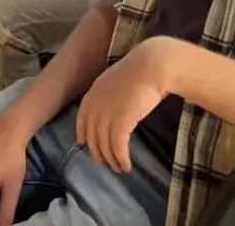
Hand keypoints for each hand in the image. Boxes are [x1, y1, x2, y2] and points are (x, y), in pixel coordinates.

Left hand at [75, 38, 178, 173]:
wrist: (152, 65)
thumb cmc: (141, 69)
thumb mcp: (119, 80)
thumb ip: (112, 93)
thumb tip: (114, 106)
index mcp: (94, 91)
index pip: (82, 117)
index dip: (82, 131)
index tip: (83, 143)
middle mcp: (96, 104)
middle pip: (92, 134)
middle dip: (97, 150)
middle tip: (104, 162)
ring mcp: (107, 113)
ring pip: (104, 144)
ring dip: (111, 159)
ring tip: (119, 168)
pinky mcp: (121, 122)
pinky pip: (117, 147)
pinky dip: (121, 158)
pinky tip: (126, 165)